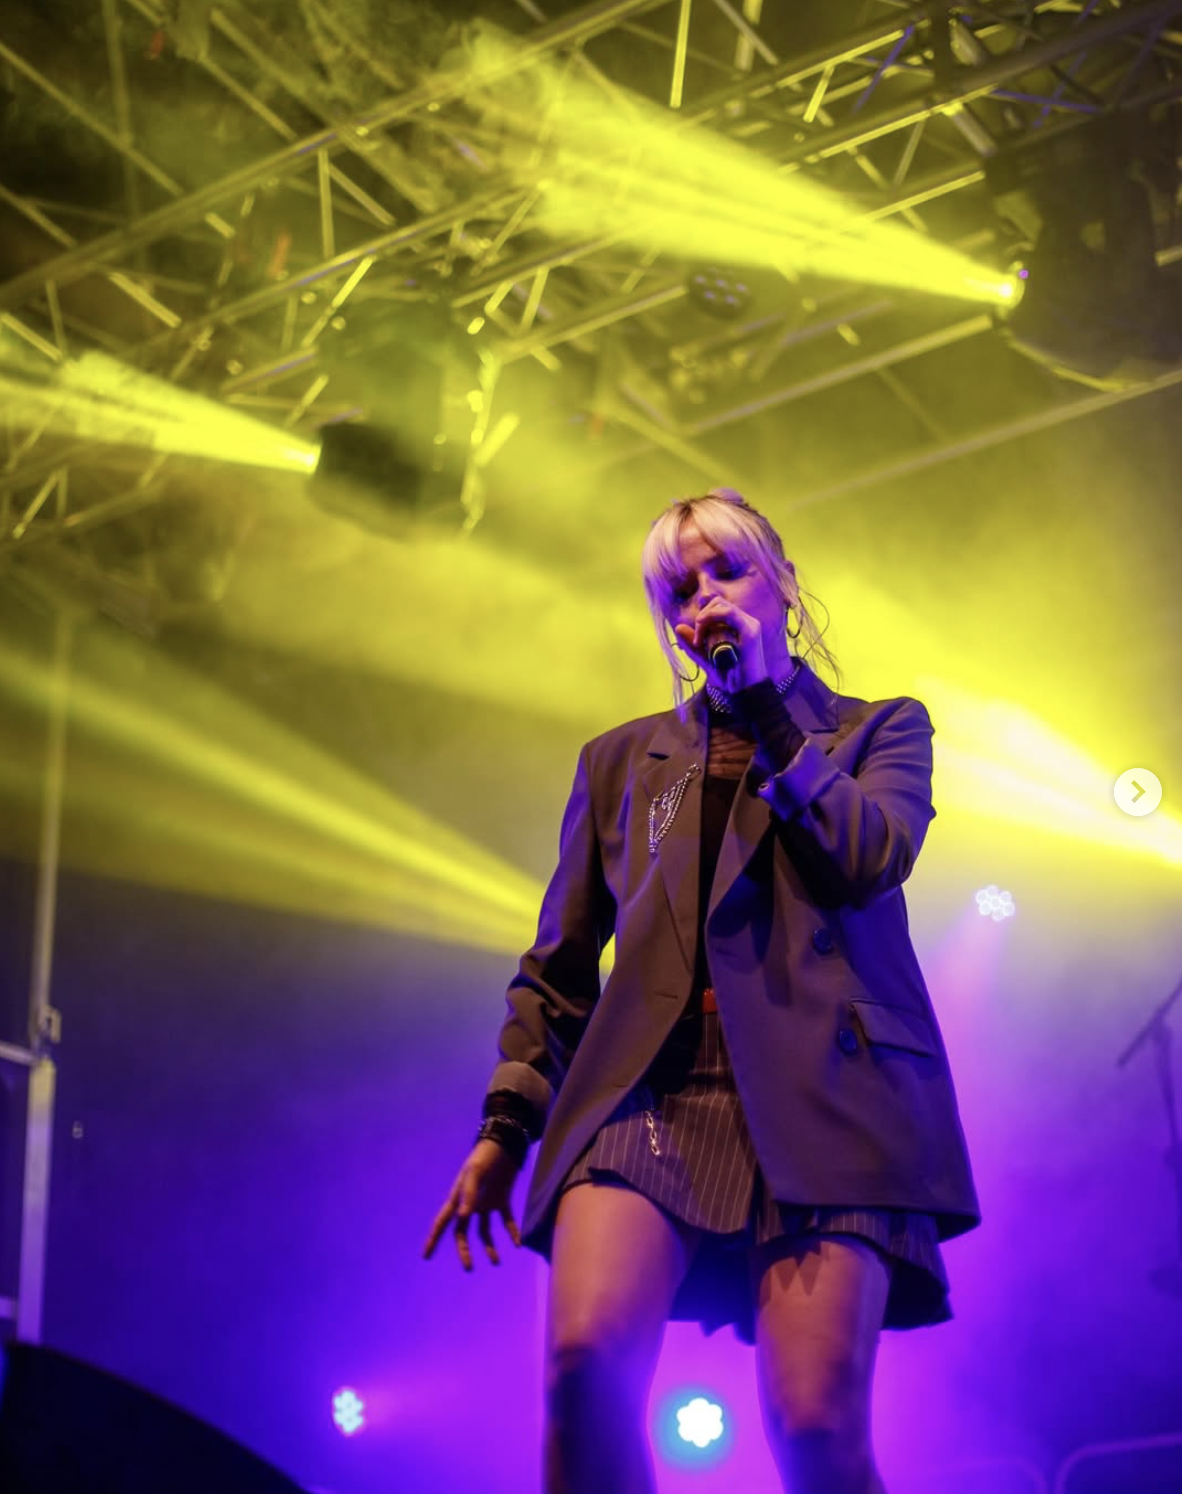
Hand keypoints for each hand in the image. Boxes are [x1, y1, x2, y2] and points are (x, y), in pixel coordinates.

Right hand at [423, 1139, 522, 1270]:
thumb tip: (462, 1218)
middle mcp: (470, 1203)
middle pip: (463, 1232)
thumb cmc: (486, 1156)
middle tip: (468, 1268)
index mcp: (458, 1198)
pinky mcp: (502, 1200)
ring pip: (484, 1230)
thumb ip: (469, 1194)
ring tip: (496, 1262)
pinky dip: (511, 1232)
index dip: (433, 1239)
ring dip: (489, 1246)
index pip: (443, 1222)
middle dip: (464, 1250)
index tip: (425, 1256)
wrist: (505, 1144)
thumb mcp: (476, 1173)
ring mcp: (486, 1203)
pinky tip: (517, 1243)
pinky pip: (506, 1220)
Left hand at [674, 598, 768, 690]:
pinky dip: (712, 616)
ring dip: (704, 618)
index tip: (695, 638)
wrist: (745, 692)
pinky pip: (729, 613)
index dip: (702, 616)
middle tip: (697, 640)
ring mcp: (749, 625)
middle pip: (718, 603)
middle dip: (702, 617)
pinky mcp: (750, 631)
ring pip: (721, 605)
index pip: (716, 607)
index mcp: (737, 625)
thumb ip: (693, 645)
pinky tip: (702, 626)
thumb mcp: (705, 658)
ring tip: (700, 640)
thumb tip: (678, 627)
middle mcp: (745, 622)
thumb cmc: (729, 677)